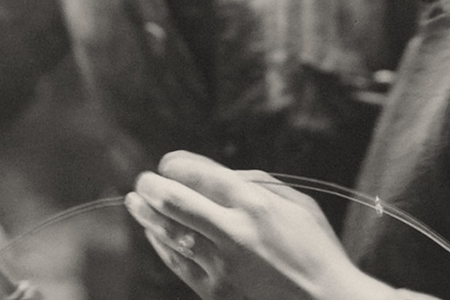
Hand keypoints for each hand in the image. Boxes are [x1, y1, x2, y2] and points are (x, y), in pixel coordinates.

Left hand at [126, 151, 395, 299]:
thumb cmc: (315, 248)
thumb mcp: (297, 204)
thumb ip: (254, 182)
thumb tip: (209, 173)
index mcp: (255, 204)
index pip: (198, 174)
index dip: (175, 164)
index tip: (168, 163)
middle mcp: (234, 232)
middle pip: (173, 202)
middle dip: (151, 186)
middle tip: (142, 180)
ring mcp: (222, 265)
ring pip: (168, 233)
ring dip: (146, 215)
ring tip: (135, 202)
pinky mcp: (216, 291)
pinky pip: (177, 263)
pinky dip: (160, 245)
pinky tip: (154, 233)